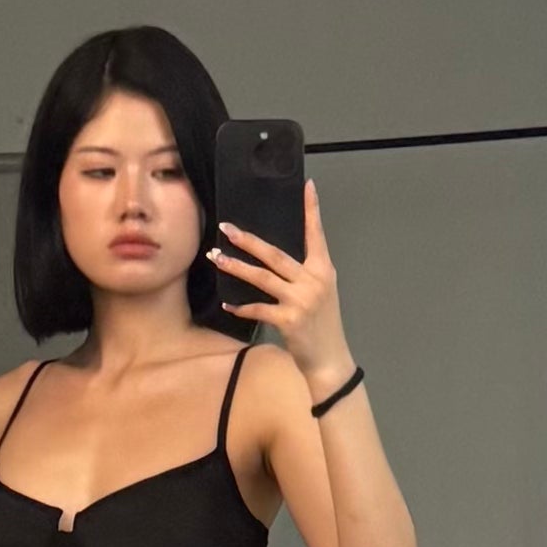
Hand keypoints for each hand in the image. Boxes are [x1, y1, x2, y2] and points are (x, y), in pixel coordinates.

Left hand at [208, 178, 353, 381]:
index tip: (307, 186)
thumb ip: (305, 275)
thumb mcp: (321, 294)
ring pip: (262, 278)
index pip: (316, 235)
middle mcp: (312, 281)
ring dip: (236, 267)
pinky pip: (258, 308)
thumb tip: (277, 262)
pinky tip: (228, 304)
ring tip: (217, 258)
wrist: (330, 359)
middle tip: (227, 228)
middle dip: (248, 241)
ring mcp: (300, 300)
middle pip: (275, 254)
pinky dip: (241, 307)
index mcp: (322, 270)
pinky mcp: (288, 320)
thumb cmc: (322, 326)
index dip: (312, 210)